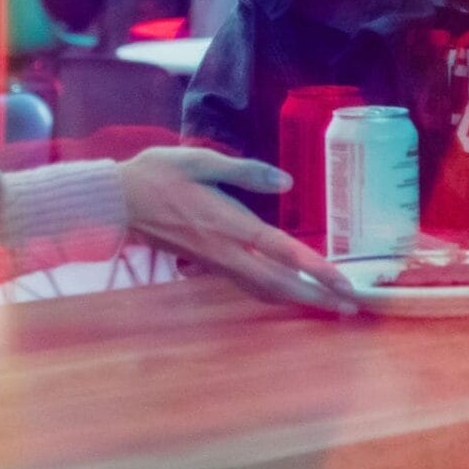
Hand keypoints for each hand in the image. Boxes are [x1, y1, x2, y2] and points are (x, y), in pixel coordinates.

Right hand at [120, 147, 358, 313]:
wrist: (117, 201)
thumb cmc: (157, 174)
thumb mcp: (200, 161)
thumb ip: (246, 171)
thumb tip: (286, 181)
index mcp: (229, 223)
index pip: (283, 252)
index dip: (316, 270)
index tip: (343, 284)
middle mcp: (226, 250)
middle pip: (280, 283)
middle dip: (317, 297)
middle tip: (351, 307)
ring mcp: (216, 261)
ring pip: (264, 289)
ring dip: (298, 300)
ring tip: (328, 306)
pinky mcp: (208, 264)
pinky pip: (248, 286)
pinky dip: (274, 294)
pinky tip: (287, 293)